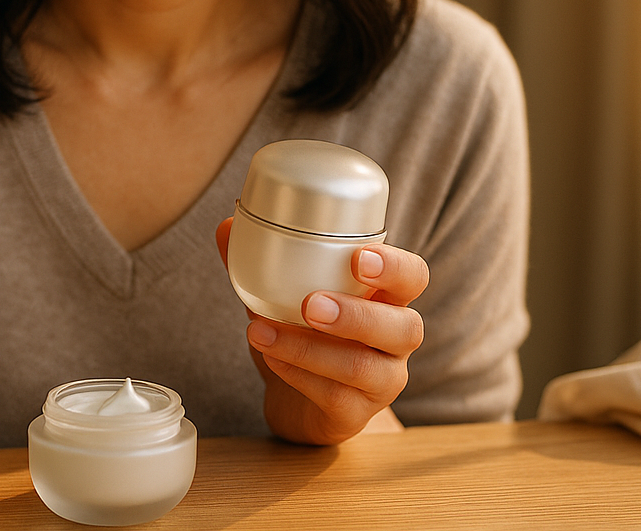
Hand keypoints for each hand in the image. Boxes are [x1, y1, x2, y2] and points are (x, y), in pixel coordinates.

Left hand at [215, 216, 427, 444]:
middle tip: (310, 304)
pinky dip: (297, 374)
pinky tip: (269, 358)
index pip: (413, 276)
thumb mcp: (282, 294)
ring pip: (364, 367)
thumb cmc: (302, 333)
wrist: (294, 399)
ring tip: (260, 330)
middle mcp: (396, 339)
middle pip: (404, 327)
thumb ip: (261, 260)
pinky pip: (336, 398)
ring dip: (309, 348)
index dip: (395, 267)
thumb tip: (227, 226)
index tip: (358, 258)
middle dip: (357, 315)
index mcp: (387, 297)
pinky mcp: (357, 414)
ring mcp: (383, 381)